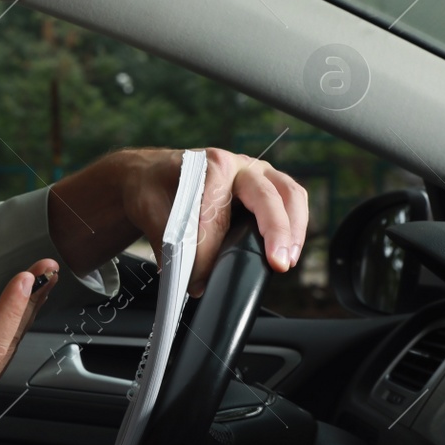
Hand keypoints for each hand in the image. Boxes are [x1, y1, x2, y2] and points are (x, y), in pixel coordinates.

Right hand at [0, 261, 58, 444]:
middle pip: (7, 348)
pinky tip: (20, 313)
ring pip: (8, 354)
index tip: (23, 281)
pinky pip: (1, 361)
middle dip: (28, 306)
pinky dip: (13, 332)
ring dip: (26, 317)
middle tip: (46, 268)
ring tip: (42, 282)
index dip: (7, 314)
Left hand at [124, 147, 307, 295]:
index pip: (217, 214)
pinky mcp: (264, 184)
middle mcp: (238, 164)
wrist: (150, 173)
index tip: (199, 279)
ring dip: (293, 228)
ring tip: (287, 260)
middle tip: (278, 263)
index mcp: (210, 166)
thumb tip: (189, 279)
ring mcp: (255, 172)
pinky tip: (288, 249)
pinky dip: (294, 223)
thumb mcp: (150, 212)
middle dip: (275, 231)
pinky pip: (289, 199)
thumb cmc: (152, 186)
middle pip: (267, 196)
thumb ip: (168, 245)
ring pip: (288, 194)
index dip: (210, 251)